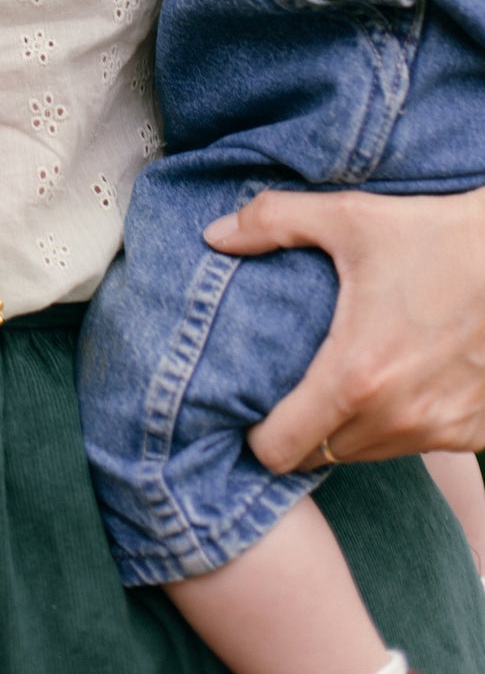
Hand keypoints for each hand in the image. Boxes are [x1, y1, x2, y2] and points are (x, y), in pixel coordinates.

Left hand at [203, 188, 484, 472]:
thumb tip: (214, 235)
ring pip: (369, 454)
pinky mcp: (475, 433)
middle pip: (321, 456)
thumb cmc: (436, 235)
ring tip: (344, 380)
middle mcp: (398, 418)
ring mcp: (440, 431)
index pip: (280, 451)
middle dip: (301, 430)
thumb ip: (273, 222)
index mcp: (355, 376)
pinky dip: (401, 424)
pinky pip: (419, 445)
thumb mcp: (349, 218)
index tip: (251, 410)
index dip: (257, 436)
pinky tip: (399, 379)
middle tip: (293, 389)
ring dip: (350, 428)